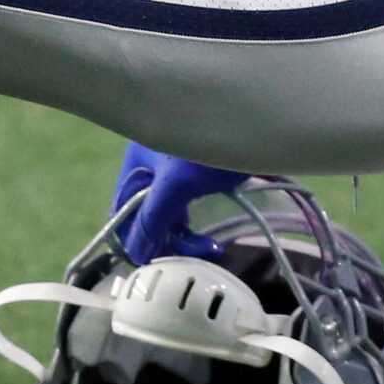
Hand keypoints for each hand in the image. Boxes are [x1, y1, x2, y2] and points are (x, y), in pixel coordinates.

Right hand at [110, 141, 252, 265]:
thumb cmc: (209, 147)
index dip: (134, 240)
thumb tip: (135, 254)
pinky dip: (200, 229)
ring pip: (173, 217)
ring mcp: (180, 173)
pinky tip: (216, 239)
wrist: (260, 119)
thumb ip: (153, 219)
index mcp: (138, 164)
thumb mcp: (177, 184)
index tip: (156, 264)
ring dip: (189, 239)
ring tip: (215, 248)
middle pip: (149, 217)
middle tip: (197, 255)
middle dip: (170, 241)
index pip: (123, 212)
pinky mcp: (205, 178)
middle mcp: (154, 168)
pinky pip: (192, 211)